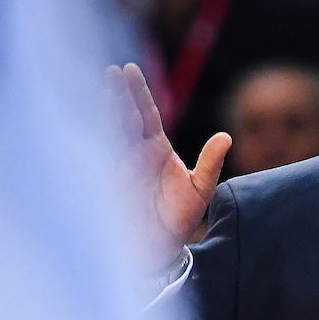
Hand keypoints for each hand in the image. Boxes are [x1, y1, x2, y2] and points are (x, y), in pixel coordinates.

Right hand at [105, 63, 230, 271]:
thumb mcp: (201, 189)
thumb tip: (226, 136)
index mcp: (156, 148)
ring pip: (111, 135)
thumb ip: (211, 163)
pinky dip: (96, 145)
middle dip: (118, 95)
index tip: (128, 69)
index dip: (137, 92)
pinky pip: (101, 162)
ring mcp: (120, 168)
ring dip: (107, 115)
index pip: (146, 113)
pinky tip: (91, 129)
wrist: (161, 250)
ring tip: (103, 93)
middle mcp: (135, 153)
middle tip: (112, 71)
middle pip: (125, 117)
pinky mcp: (109, 187)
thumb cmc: (179, 218)